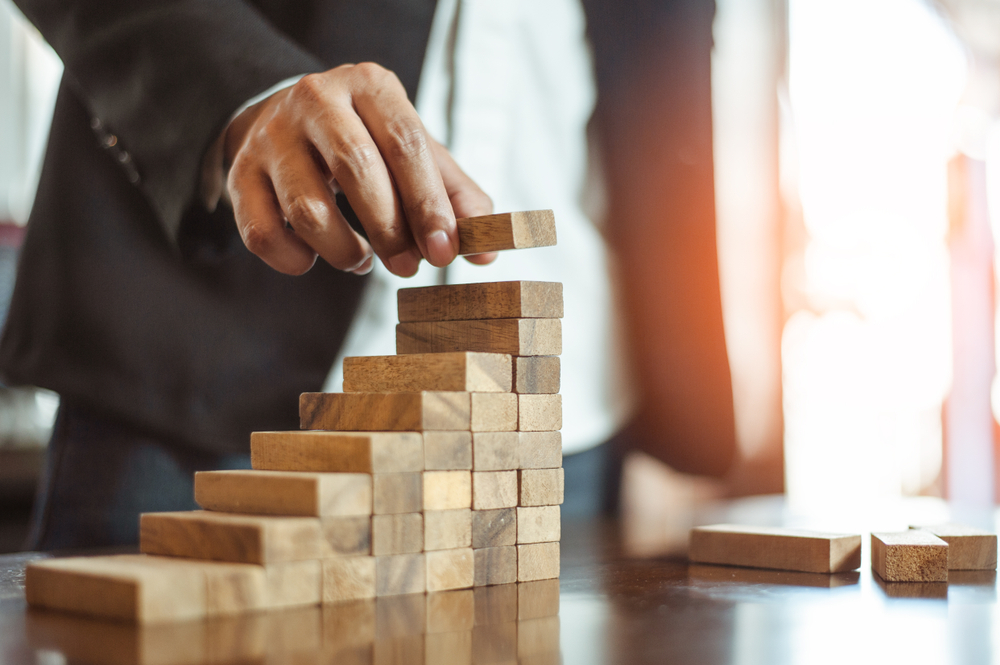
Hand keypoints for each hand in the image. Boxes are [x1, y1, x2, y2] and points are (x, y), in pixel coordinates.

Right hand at [225, 63, 495, 275]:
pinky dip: (294, 260)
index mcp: (369, 86)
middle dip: (390, 230)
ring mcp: (271, 136)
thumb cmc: (366, 141)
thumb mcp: (414, 153)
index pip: (405, 144)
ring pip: (307, 209)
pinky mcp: (240, 174)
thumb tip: (487, 252)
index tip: (446, 251)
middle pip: (357, 170)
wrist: (285, 119)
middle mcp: (316, 100)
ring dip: (343, 250)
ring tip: (359, 258)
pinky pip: (262, 233)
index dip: (428, 203)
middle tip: (408, 266)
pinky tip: (313, 258)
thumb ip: (454, 197)